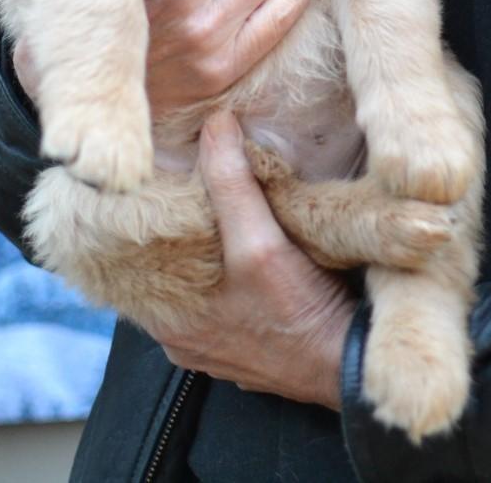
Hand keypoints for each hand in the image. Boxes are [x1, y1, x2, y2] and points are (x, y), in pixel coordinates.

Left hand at [149, 111, 357, 408]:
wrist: (355, 368)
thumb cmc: (301, 315)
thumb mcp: (260, 244)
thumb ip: (231, 185)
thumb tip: (214, 123)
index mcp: (164, 321)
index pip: (135, 258)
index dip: (140, 216)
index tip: (148, 177)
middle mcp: (181, 337)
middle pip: (166, 267)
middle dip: (174, 226)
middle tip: (178, 176)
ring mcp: (215, 343)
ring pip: (196, 280)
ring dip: (205, 246)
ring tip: (208, 197)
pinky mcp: (248, 342)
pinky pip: (224, 295)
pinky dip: (228, 269)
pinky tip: (241, 241)